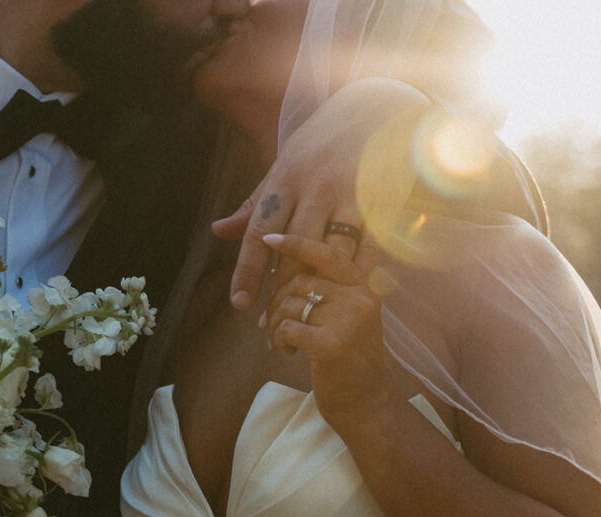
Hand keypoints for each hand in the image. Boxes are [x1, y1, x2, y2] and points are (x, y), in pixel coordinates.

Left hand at [212, 77, 428, 310]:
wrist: (379, 108)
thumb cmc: (323, 141)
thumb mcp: (284, 164)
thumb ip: (254, 202)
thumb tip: (217, 231)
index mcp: (286, 176)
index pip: (259, 230)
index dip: (248, 270)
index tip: (239, 304)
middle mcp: (317, 187)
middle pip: (293, 251)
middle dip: (280, 289)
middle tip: (270, 323)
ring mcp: (352, 196)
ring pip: (332, 255)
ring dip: (320, 286)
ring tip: (307, 310)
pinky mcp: (383, 204)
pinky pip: (369, 251)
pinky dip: (358, 273)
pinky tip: (347, 290)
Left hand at [260, 232, 396, 427]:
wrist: (367, 405)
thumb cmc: (352, 361)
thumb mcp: (352, 317)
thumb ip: (333, 288)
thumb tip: (290, 263)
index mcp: (366, 287)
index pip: (329, 253)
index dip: (297, 242)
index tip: (269, 238)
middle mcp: (360, 298)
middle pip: (300, 280)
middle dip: (277, 300)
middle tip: (271, 321)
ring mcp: (347, 321)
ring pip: (289, 304)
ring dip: (275, 323)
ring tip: (281, 342)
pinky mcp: (329, 344)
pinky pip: (286, 328)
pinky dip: (278, 341)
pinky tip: (287, 353)